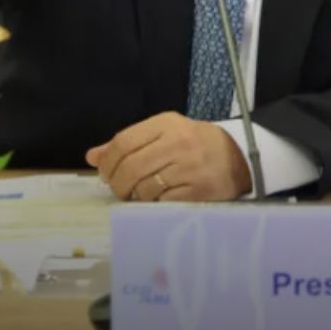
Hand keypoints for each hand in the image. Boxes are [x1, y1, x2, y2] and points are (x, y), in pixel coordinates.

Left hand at [85, 112, 251, 201]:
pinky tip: (160, 200)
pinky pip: (163, 203)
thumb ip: (128, 144)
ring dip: (136, 196)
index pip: (124, 142)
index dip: (108, 162)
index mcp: (166, 124)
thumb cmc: (193, 144)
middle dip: (118, 184)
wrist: (237, 156)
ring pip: (144, 188)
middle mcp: (178, 143)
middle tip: (119, 191)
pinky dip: (155, 205)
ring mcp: (190, 167)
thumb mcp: (162, 134)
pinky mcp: (199, 190)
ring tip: (142, 194)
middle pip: (131, 168)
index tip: (105, 174)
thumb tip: (93, 157)